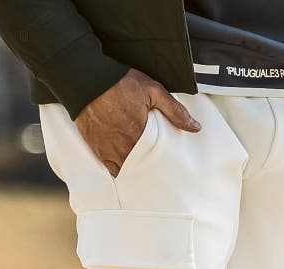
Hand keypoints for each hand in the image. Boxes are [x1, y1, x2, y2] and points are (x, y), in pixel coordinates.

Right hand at [75, 69, 200, 175]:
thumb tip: (195, 127)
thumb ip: (175, 110)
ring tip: (144, 173)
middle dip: (150, 170)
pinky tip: (126, 169)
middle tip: (158, 173)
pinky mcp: (98, 150)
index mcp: (140, 135)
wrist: (87, 80)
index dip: (163, 165)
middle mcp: (124, 147)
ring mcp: (109, 151)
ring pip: (126, 171)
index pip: (156, 160)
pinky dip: (119, 170)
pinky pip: (111, 169)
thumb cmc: (119, 84)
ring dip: (135, 171)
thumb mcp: (153, 91)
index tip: (169, 168)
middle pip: (141, 168)